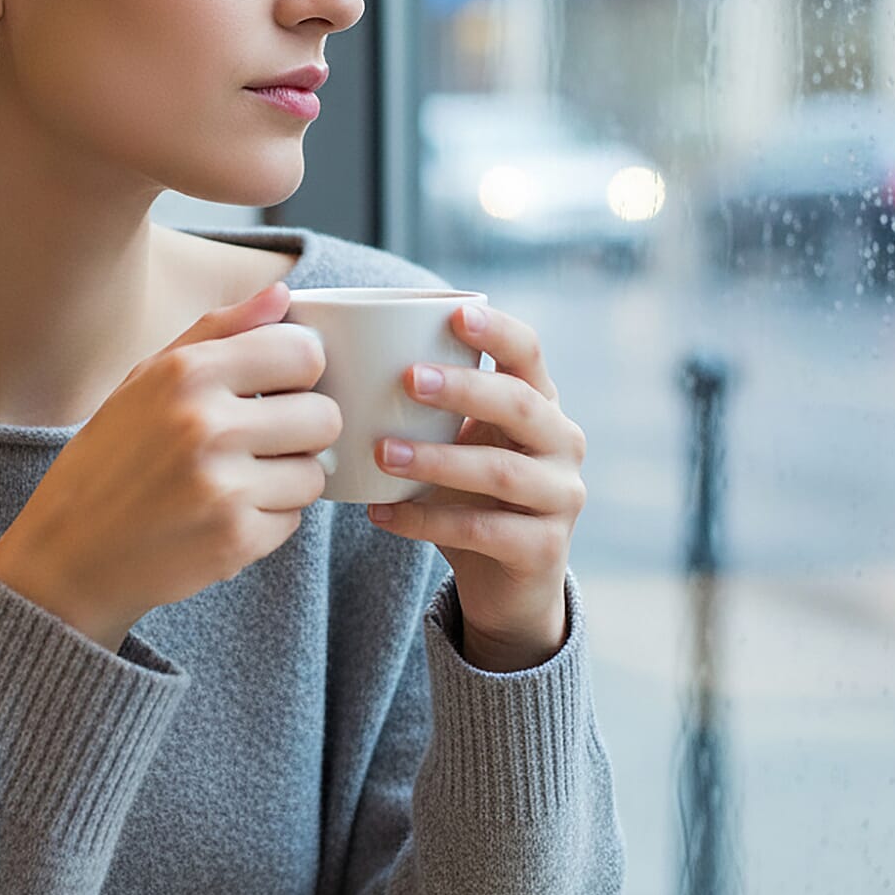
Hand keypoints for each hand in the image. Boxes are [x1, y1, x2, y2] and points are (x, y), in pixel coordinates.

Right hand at [0, 282, 338, 652]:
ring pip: (315, 473)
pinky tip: (223, 515)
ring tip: (238, 480)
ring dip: (287, 479)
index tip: (277, 386)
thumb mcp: (148, 377)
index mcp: (187, 373)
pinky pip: (294, 521)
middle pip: (324, 416)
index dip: (299, 371)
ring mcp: (223, 488)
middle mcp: (207, 425)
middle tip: (260, 441)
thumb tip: (283, 293)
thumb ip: (220, 329)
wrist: (67, 553)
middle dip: (302, 429)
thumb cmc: (110, 457)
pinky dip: (268, 520)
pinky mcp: (234, 542)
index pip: (305, 352)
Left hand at [368, 302, 586, 672]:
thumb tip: (332, 350)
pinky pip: (481, 530)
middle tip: (408, 378)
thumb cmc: (465, 490)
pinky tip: (381, 512)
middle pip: (520, 404)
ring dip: (437, 459)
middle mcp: (561, 443)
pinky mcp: (544, 549)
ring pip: (500, 471)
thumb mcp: (453, 440)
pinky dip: (426, 519)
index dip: (498, 330)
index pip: (529, 353)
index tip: (454, 313)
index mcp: (540, 403)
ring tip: (382, 452)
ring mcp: (559, 497)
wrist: (505, 582)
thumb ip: (423, 402)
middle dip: (464, 388)